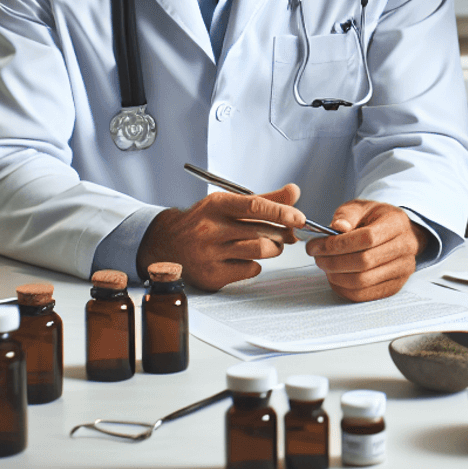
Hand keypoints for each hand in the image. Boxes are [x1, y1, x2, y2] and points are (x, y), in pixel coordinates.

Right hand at [136, 183, 304, 291]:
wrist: (167, 243)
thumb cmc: (204, 221)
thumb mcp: (229, 203)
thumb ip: (264, 199)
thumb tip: (294, 192)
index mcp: (217, 205)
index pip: (255, 206)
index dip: (282, 212)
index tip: (300, 218)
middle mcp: (211, 229)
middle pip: (261, 231)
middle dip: (282, 233)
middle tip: (289, 232)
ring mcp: (210, 254)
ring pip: (259, 251)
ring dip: (274, 248)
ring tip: (272, 245)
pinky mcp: (212, 276)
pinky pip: (250, 270)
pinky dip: (256, 264)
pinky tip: (247, 258)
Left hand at [304, 200, 429, 301]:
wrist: (397, 232)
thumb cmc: (376, 219)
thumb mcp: (361, 207)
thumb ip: (347, 215)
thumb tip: (337, 227)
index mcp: (397, 223)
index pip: (367, 238)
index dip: (338, 244)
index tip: (316, 245)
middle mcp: (405, 247)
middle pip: (364, 262)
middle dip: (333, 261)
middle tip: (316, 256)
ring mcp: (402, 270)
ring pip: (362, 281)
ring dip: (336, 276)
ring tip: (324, 265)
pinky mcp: (394, 286)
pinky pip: (364, 295)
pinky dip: (343, 288)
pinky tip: (334, 277)